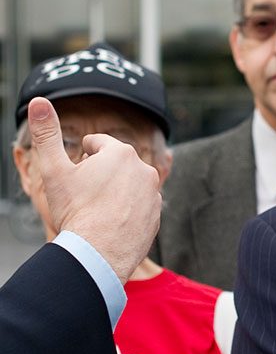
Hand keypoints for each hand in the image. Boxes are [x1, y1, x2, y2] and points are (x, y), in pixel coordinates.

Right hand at [28, 97, 160, 282]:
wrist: (99, 253)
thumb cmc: (76, 210)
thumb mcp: (54, 169)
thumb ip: (46, 133)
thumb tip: (38, 101)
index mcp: (120, 153)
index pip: (98, 144)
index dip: (83, 156)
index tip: (76, 169)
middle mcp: (144, 170)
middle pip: (115, 163)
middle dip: (99, 172)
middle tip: (83, 191)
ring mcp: (154, 194)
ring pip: (128, 185)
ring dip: (114, 190)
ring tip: (96, 208)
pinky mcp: (157, 215)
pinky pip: (139, 205)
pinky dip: (126, 210)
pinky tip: (110, 221)